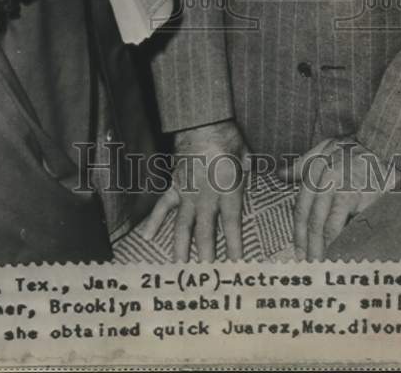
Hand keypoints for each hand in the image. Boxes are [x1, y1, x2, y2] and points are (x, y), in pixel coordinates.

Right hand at [140, 120, 247, 261]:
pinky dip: (154, 221)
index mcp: (228, 190)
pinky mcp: (174, 184)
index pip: (232, 224)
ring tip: (180, 267)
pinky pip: (163, 205)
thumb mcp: (245, 155)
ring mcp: (187, 192)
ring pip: (183, 225)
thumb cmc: (227, 136)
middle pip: (206, 231)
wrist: (201, 123)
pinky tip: (147, 237)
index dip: (235, 246)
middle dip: (207, 255)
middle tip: (207, 277)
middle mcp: (207, 196)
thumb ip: (248, 170)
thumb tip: (253, 173)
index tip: (237, 265)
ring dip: (182, 247)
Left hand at [282, 137, 398, 260]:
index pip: (301, 207)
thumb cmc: (354, 148)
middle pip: (311, 220)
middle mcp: (324, 180)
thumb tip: (280, 175)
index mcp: (314, 170)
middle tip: (307, 265)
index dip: (298, 232)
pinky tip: (338, 254)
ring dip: (322, 248)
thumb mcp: (324, 148)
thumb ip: (302, 163)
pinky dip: (340, 242)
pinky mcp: (358, 198)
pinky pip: (345, 226)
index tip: (297, 251)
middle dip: (308, 245)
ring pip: (325, 226)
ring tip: (320, 265)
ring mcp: (340, 189)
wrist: (382, 145)